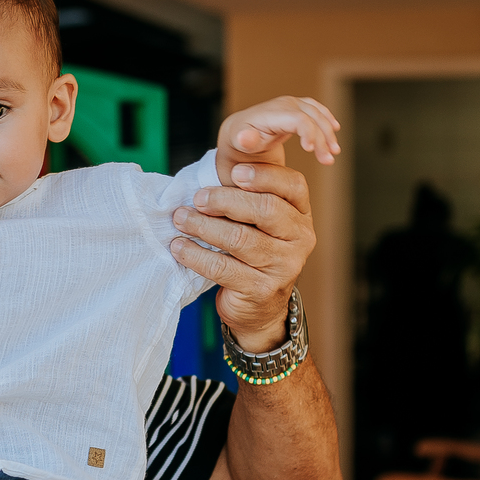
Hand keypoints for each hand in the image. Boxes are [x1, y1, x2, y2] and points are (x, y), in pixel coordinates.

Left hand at [170, 162, 316, 353]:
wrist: (259, 307)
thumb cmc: (252, 252)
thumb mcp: (257, 223)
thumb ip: (246, 197)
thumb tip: (207, 176)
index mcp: (301, 215)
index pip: (293, 186)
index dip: (264, 175)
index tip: (233, 172)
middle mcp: (300, 239)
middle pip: (266, 210)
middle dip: (225, 200)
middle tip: (197, 198)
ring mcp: (284, 267)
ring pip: (241, 239)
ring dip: (204, 226)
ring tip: (180, 219)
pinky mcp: (261, 290)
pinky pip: (223, 268)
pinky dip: (196, 254)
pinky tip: (179, 247)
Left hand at [216, 96, 339, 183]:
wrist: (239, 132)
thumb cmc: (239, 141)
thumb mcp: (238, 143)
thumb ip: (243, 141)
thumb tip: (245, 138)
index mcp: (271, 113)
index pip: (298, 119)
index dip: (310, 134)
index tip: (313, 152)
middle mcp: (284, 104)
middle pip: (312, 118)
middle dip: (323, 138)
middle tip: (328, 160)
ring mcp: (292, 104)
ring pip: (318, 114)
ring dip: (329, 133)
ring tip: (334, 153)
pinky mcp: (297, 107)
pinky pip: (317, 110)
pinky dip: (327, 119)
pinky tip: (336, 129)